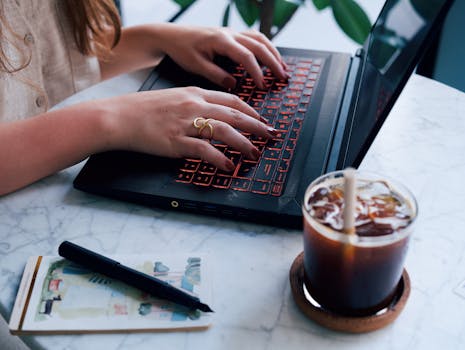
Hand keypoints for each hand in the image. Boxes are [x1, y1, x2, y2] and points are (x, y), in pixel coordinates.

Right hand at [106, 87, 276, 170]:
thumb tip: (212, 115)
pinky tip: (229, 166)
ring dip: (244, 143)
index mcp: (194, 93)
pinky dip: (220, 159)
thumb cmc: (144, 109)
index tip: (261, 120)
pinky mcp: (177, 141)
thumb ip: (194, 103)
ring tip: (255, 153)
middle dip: (256, 126)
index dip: (250, 111)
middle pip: (234, 115)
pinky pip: (205, 150)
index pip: (231, 100)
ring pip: (224, 131)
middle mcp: (194, 105)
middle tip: (271, 135)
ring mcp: (186, 123)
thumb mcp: (173, 97)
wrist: (120, 116)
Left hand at [157, 25, 288, 88]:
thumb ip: (215, 75)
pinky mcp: (231, 34)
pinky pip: (254, 38)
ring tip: (282, 68)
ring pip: (259, 39)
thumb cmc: (182, 50)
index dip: (257, 71)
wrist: (172, 36)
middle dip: (273, 62)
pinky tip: (270, 57)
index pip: (246, 56)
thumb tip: (233, 85)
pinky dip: (265, 47)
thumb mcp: (196, 66)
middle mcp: (229, 33)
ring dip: (273, 53)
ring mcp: (232, 32)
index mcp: (220, 40)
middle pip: (259, 45)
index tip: (263, 85)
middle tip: (283, 77)